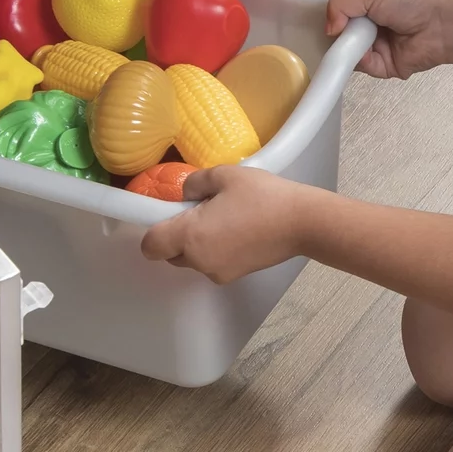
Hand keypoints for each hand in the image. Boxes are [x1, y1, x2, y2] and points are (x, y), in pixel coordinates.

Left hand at [139, 166, 315, 283]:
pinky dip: (216, 249)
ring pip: (192, 259)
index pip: (150, 246)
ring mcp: (217, 272)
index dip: (153, 230)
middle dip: (177, 235)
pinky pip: (212, 263)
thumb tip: (185, 194)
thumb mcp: (224, 175)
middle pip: (170, 254)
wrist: (302, 223)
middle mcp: (199, 260)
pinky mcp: (234, 276)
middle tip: (201, 210)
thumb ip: (194, 183)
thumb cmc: (263, 196)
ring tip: (225, 217)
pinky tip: (239, 230)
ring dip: (198, 242)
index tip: (169, 213)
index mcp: (190, 236)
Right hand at [325, 0, 452, 78]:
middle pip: (340, 36)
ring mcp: (378, 47)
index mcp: (368, 5)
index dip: (328, 17)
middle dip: (335, 35)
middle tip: (335, 32)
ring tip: (356, 39)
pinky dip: (360, 62)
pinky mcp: (385, 67)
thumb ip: (341, 4)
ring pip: (348, 54)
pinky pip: (363, 68)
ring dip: (348, 48)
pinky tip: (365, 52)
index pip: (339, 13)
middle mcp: (371, 26)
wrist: (445, 23)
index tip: (312, 21)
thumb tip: (328, 28)